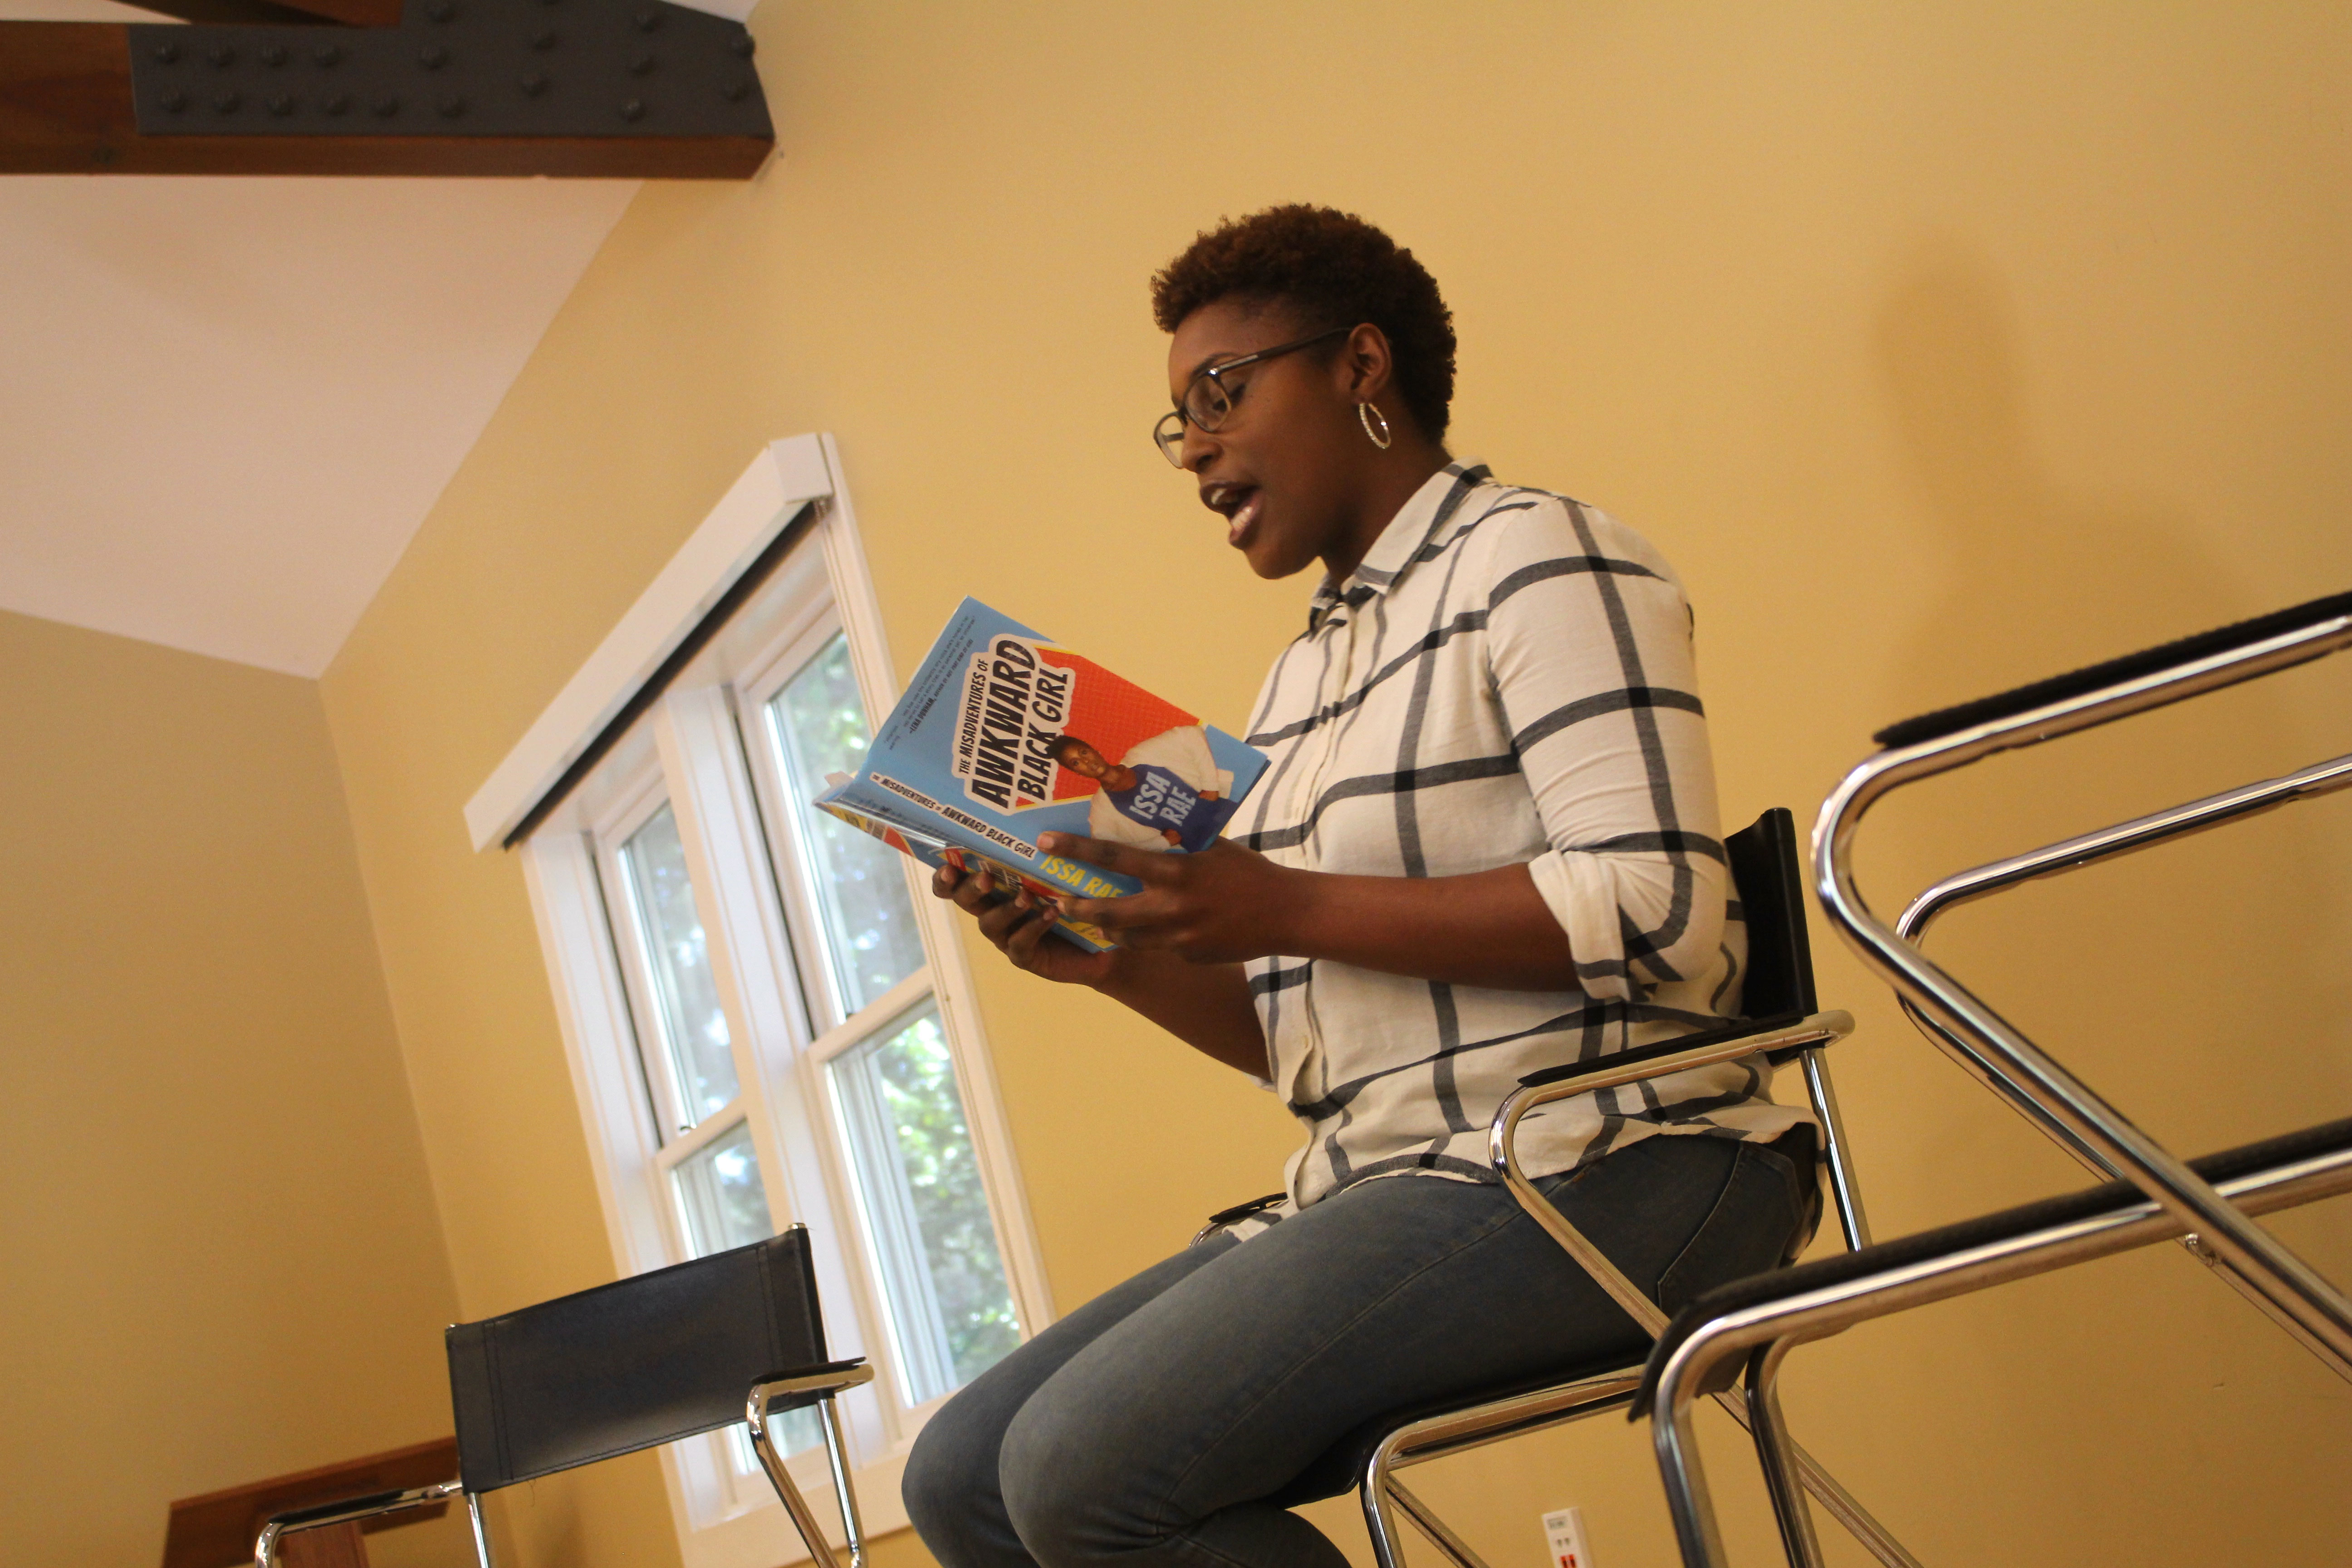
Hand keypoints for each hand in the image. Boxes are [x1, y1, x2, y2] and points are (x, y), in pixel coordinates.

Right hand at [930, 862, 1118, 986]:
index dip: (945, 877)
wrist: (1100, 942)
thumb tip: (1042, 819)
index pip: (957, 882)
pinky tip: (1052, 913)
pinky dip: (1033, 927)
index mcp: (994, 888)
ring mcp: (1006, 936)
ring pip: (989, 924)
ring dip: (1007, 908)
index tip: (948, 865)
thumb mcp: (1057, 870)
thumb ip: (1043, 850)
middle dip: (970, 888)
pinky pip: (1019, 944)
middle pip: (965, 901)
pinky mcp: (1024, 957)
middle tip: (986, 878)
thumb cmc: (1073, 898)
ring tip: (1027, 896)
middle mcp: (993, 911)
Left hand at [1049, 832, 1303, 963]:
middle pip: (1107, 912)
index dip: (1075, 850)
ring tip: (1102, 915)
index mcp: (1174, 872)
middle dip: (1078, 907)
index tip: (1045, 843)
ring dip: (1112, 927)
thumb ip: (1179, 842)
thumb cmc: (1249, 872)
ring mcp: (1178, 938)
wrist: (1285, 914)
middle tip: (1060, 901)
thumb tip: (1149, 824)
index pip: (1112, 857)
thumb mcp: (1212, 847)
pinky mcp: (1188, 957)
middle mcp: (1170, 908)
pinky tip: (1166, 926)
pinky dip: (1154, 937)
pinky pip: (1159, 948)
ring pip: (1127, 937)